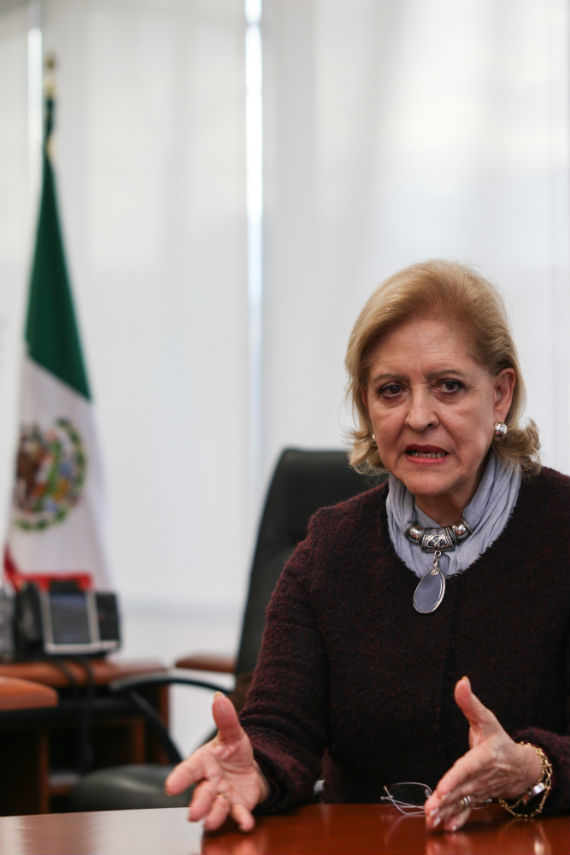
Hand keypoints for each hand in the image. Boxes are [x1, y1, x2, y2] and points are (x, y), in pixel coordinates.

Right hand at [165, 692, 268, 831]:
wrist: (251, 767)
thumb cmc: (233, 751)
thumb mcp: (233, 734)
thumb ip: (226, 719)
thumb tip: (219, 698)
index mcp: (203, 763)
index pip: (188, 770)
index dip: (179, 778)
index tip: (170, 787)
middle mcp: (209, 783)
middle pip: (201, 794)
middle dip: (198, 804)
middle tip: (193, 814)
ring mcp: (222, 797)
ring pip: (216, 808)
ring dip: (214, 815)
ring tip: (211, 822)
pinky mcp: (237, 807)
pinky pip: (239, 814)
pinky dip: (242, 819)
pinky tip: (246, 823)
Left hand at [424, 676, 541, 831]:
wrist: (519, 766)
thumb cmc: (498, 740)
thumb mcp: (486, 718)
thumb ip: (470, 703)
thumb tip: (461, 681)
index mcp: (482, 758)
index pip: (465, 769)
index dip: (454, 779)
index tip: (442, 789)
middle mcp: (480, 777)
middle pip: (461, 790)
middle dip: (445, 801)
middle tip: (429, 810)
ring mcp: (479, 790)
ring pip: (461, 802)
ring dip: (446, 812)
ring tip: (431, 820)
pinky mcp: (476, 797)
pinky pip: (467, 810)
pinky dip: (457, 819)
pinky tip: (446, 827)